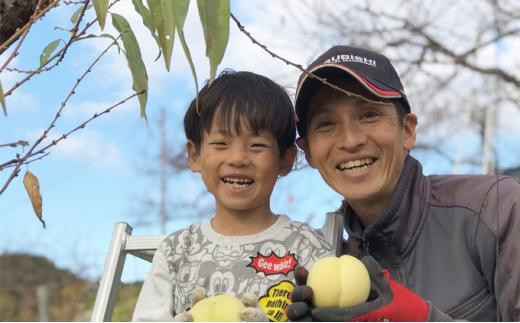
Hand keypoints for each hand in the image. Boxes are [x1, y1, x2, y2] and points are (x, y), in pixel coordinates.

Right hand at [287, 256, 429, 321]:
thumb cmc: (383, 313)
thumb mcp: (382, 293)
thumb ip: (374, 275)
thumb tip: (366, 259)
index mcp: (326, 295)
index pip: (310, 284)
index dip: (302, 276)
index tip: (304, 270)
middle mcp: (318, 310)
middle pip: (300, 300)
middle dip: (296, 292)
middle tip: (307, 290)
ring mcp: (315, 321)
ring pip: (297, 317)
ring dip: (293, 309)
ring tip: (303, 306)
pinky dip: (302, 322)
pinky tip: (310, 318)